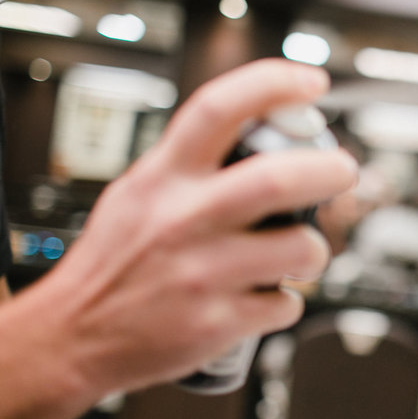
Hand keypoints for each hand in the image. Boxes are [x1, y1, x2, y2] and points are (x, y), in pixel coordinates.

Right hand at [40, 58, 357, 395]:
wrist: (73, 337)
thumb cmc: (115, 262)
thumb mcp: (140, 192)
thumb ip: (194, 164)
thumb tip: (268, 130)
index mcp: (163, 177)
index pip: (218, 109)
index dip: (272, 85)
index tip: (311, 82)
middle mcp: (182, 220)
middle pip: (279, 179)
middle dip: (330, 171)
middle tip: (344, 172)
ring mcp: (202, 274)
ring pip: (300, 247)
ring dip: (315, 250)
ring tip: (300, 252)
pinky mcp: (216, 324)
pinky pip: (286, 304)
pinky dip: (286, 302)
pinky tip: (264, 298)